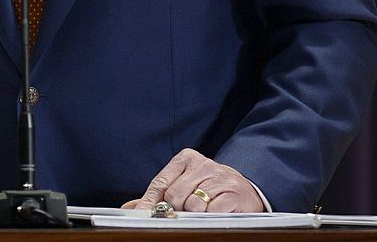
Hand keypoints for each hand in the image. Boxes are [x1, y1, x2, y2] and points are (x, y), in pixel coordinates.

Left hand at [122, 148, 265, 213]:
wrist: (246, 189)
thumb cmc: (209, 188)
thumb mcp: (183, 185)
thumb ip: (158, 196)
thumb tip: (131, 208)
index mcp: (186, 159)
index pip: (161, 182)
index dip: (149, 202)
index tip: (141, 215)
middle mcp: (202, 164)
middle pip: (175, 195)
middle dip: (176, 209)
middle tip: (183, 213)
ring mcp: (219, 177)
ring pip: (193, 205)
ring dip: (194, 214)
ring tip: (202, 210)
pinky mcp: (233, 193)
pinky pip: (211, 212)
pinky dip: (209, 217)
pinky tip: (214, 213)